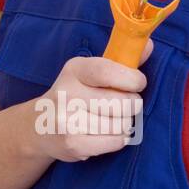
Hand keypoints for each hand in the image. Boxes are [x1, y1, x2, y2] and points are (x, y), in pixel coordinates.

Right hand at [31, 38, 151, 162]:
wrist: (39, 126)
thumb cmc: (75, 94)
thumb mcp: (90, 72)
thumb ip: (120, 60)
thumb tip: (149, 45)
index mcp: (74, 70)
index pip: (107, 71)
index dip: (131, 79)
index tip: (138, 83)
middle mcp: (67, 93)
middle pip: (122, 102)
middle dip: (132, 105)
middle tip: (124, 105)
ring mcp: (67, 120)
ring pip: (121, 124)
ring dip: (124, 124)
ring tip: (111, 120)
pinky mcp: (72, 144)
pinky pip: (115, 142)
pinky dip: (118, 139)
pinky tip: (106, 134)